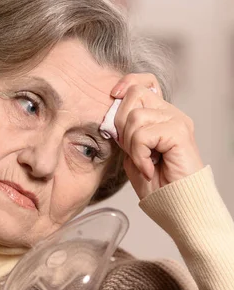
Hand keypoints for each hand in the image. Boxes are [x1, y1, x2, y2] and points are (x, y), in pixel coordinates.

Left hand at [110, 73, 203, 199]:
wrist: (177, 206)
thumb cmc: (158, 186)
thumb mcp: (132, 155)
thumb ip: (124, 134)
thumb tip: (109, 119)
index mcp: (161, 116)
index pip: (144, 83)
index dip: (126, 83)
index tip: (113, 96)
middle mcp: (171, 114)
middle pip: (135, 94)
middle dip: (121, 124)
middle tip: (131, 150)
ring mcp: (177, 121)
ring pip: (135, 116)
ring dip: (131, 144)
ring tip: (143, 162)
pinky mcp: (179, 133)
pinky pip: (143, 134)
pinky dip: (140, 154)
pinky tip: (150, 168)